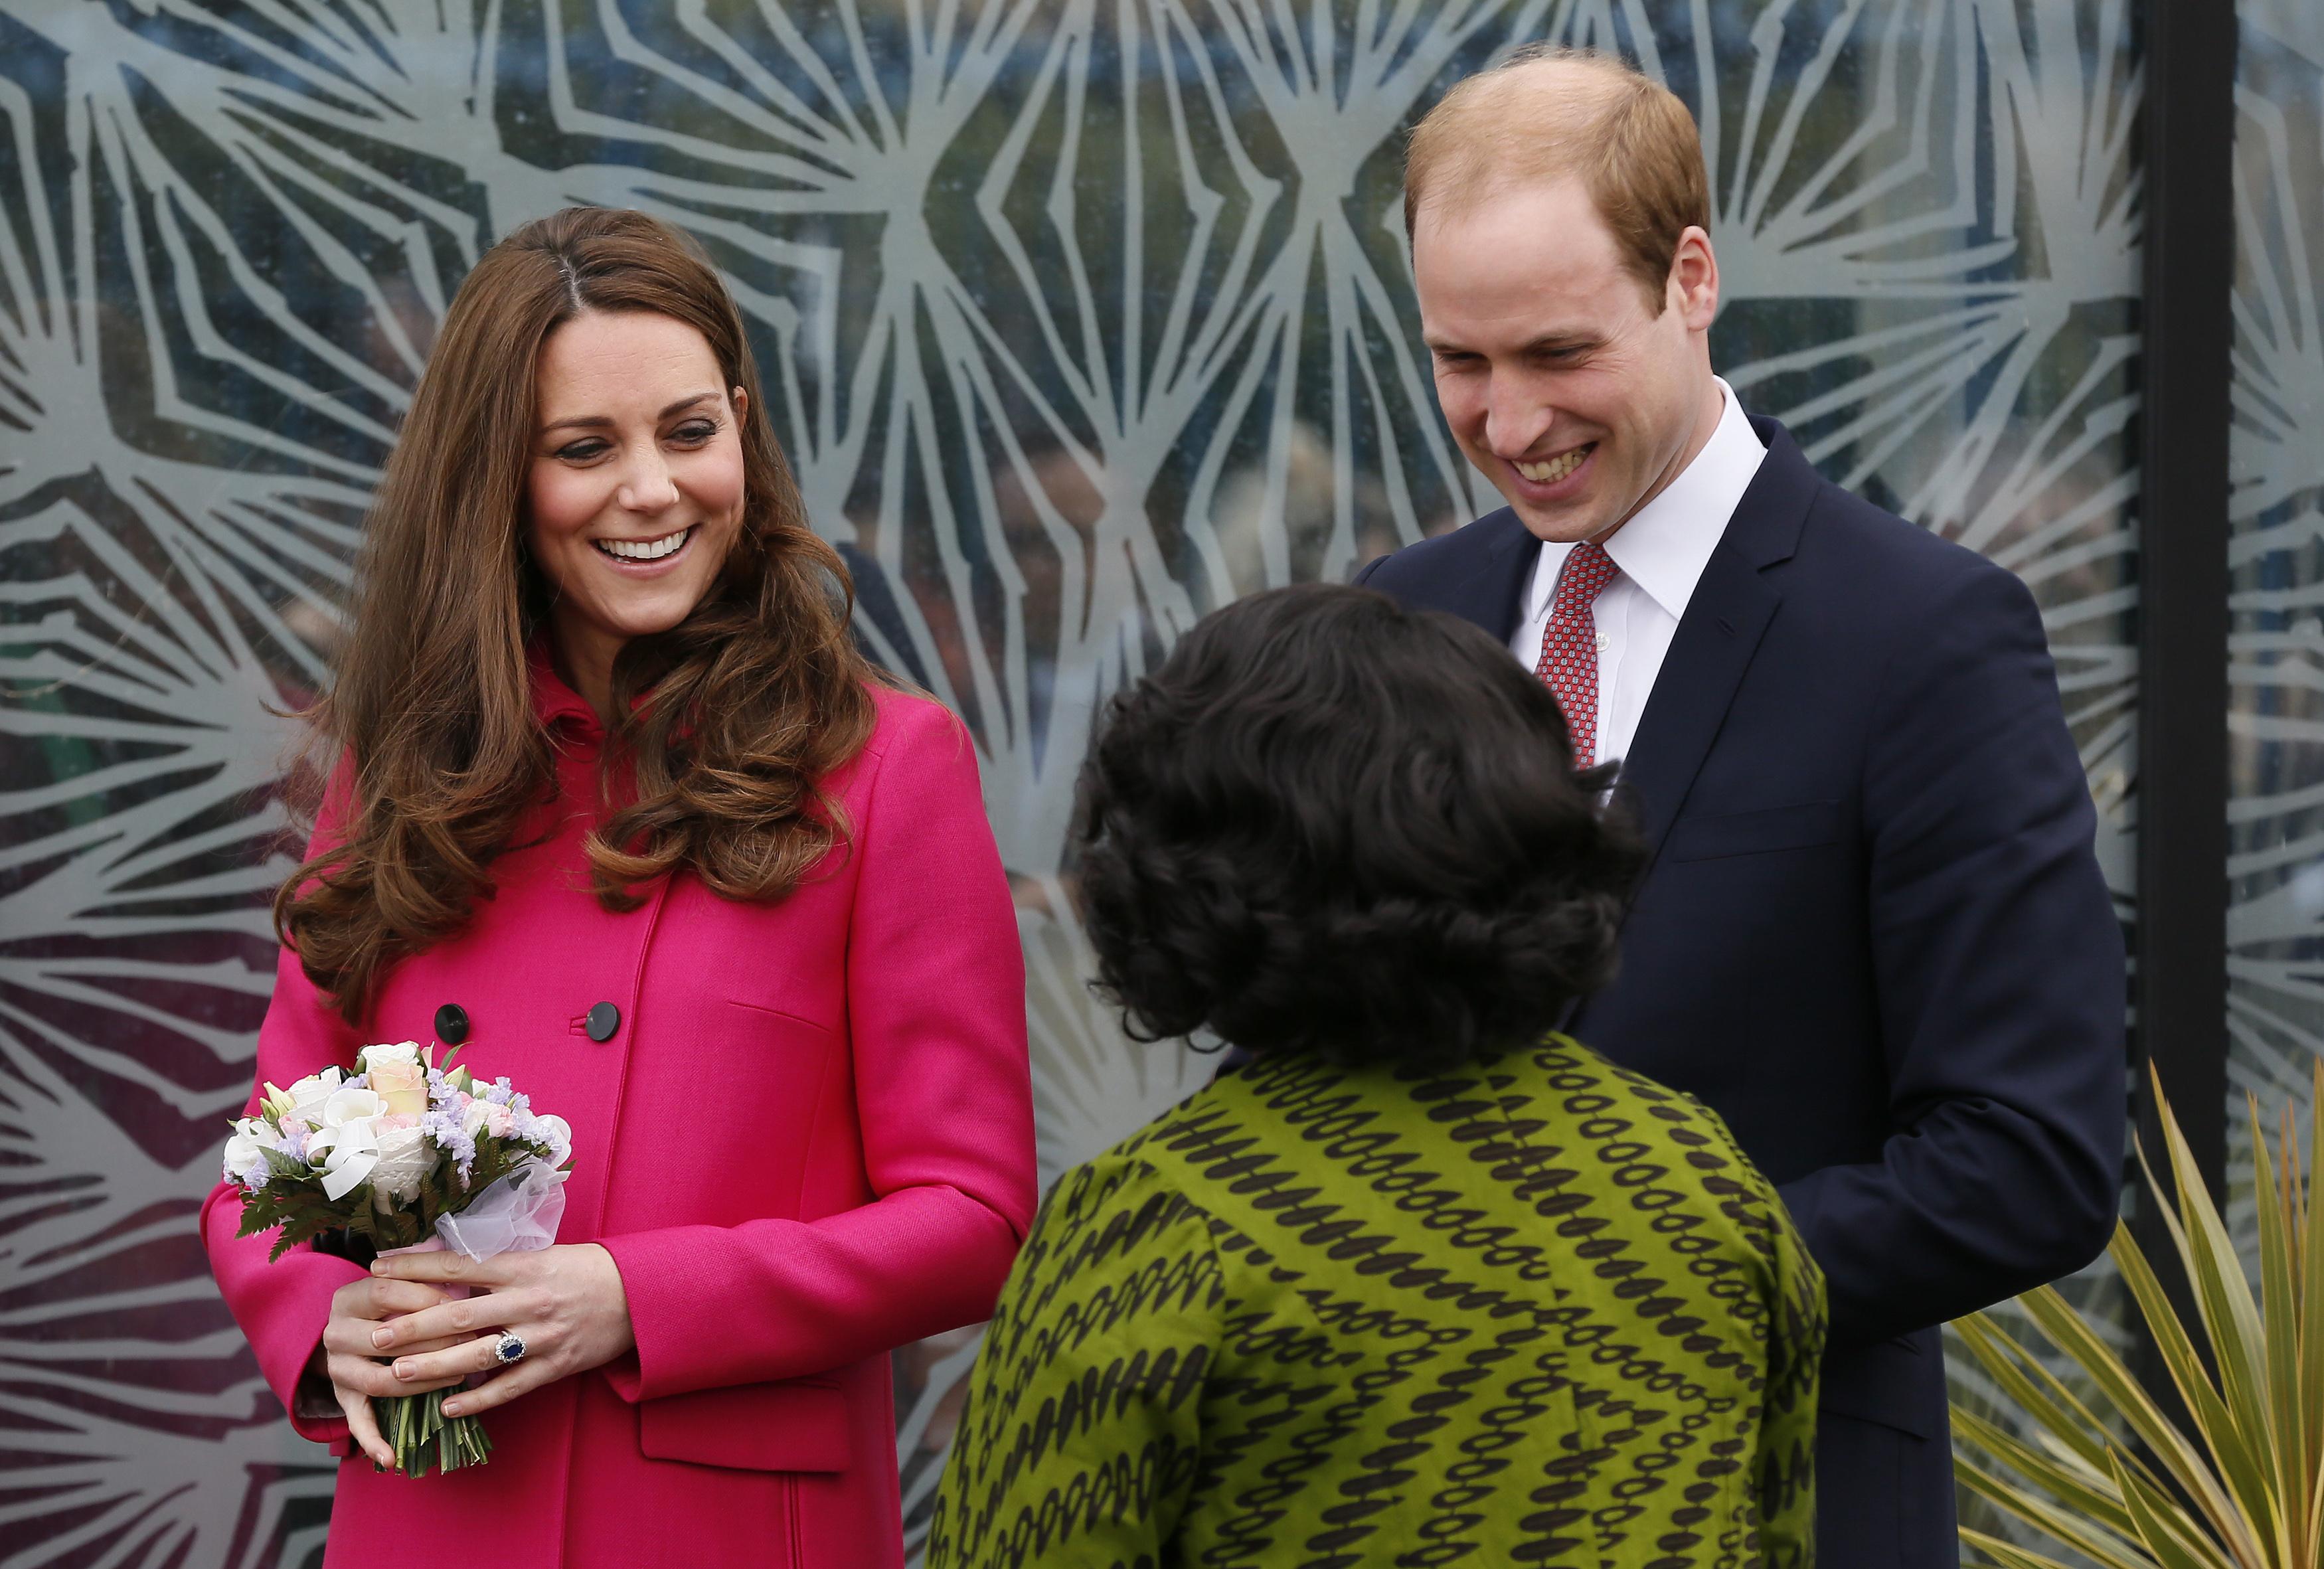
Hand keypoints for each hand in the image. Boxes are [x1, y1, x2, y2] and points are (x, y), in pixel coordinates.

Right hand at [316, 1275, 473, 1468]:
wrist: (351, 1328)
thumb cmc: (391, 1304)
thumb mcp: (400, 1285)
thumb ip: (423, 1284)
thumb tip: (466, 1292)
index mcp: (349, 1299)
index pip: (383, 1293)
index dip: (423, 1298)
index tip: (458, 1304)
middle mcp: (335, 1334)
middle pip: (382, 1340)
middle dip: (431, 1341)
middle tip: (468, 1342)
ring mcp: (338, 1369)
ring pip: (378, 1380)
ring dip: (421, 1381)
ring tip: (456, 1378)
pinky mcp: (343, 1398)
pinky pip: (357, 1424)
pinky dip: (373, 1442)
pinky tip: (391, 1460)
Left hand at [367, 1244, 634, 1419]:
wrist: (638, 1294)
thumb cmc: (584, 1270)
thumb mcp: (542, 1256)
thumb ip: (497, 1267)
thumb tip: (443, 1269)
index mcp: (523, 1268)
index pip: (458, 1266)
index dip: (414, 1268)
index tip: (378, 1269)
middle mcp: (529, 1301)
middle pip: (460, 1316)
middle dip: (413, 1327)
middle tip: (375, 1336)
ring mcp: (542, 1337)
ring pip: (479, 1356)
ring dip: (435, 1367)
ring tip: (397, 1374)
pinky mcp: (556, 1366)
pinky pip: (510, 1387)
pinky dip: (478, 1401)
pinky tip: (447, 1408)